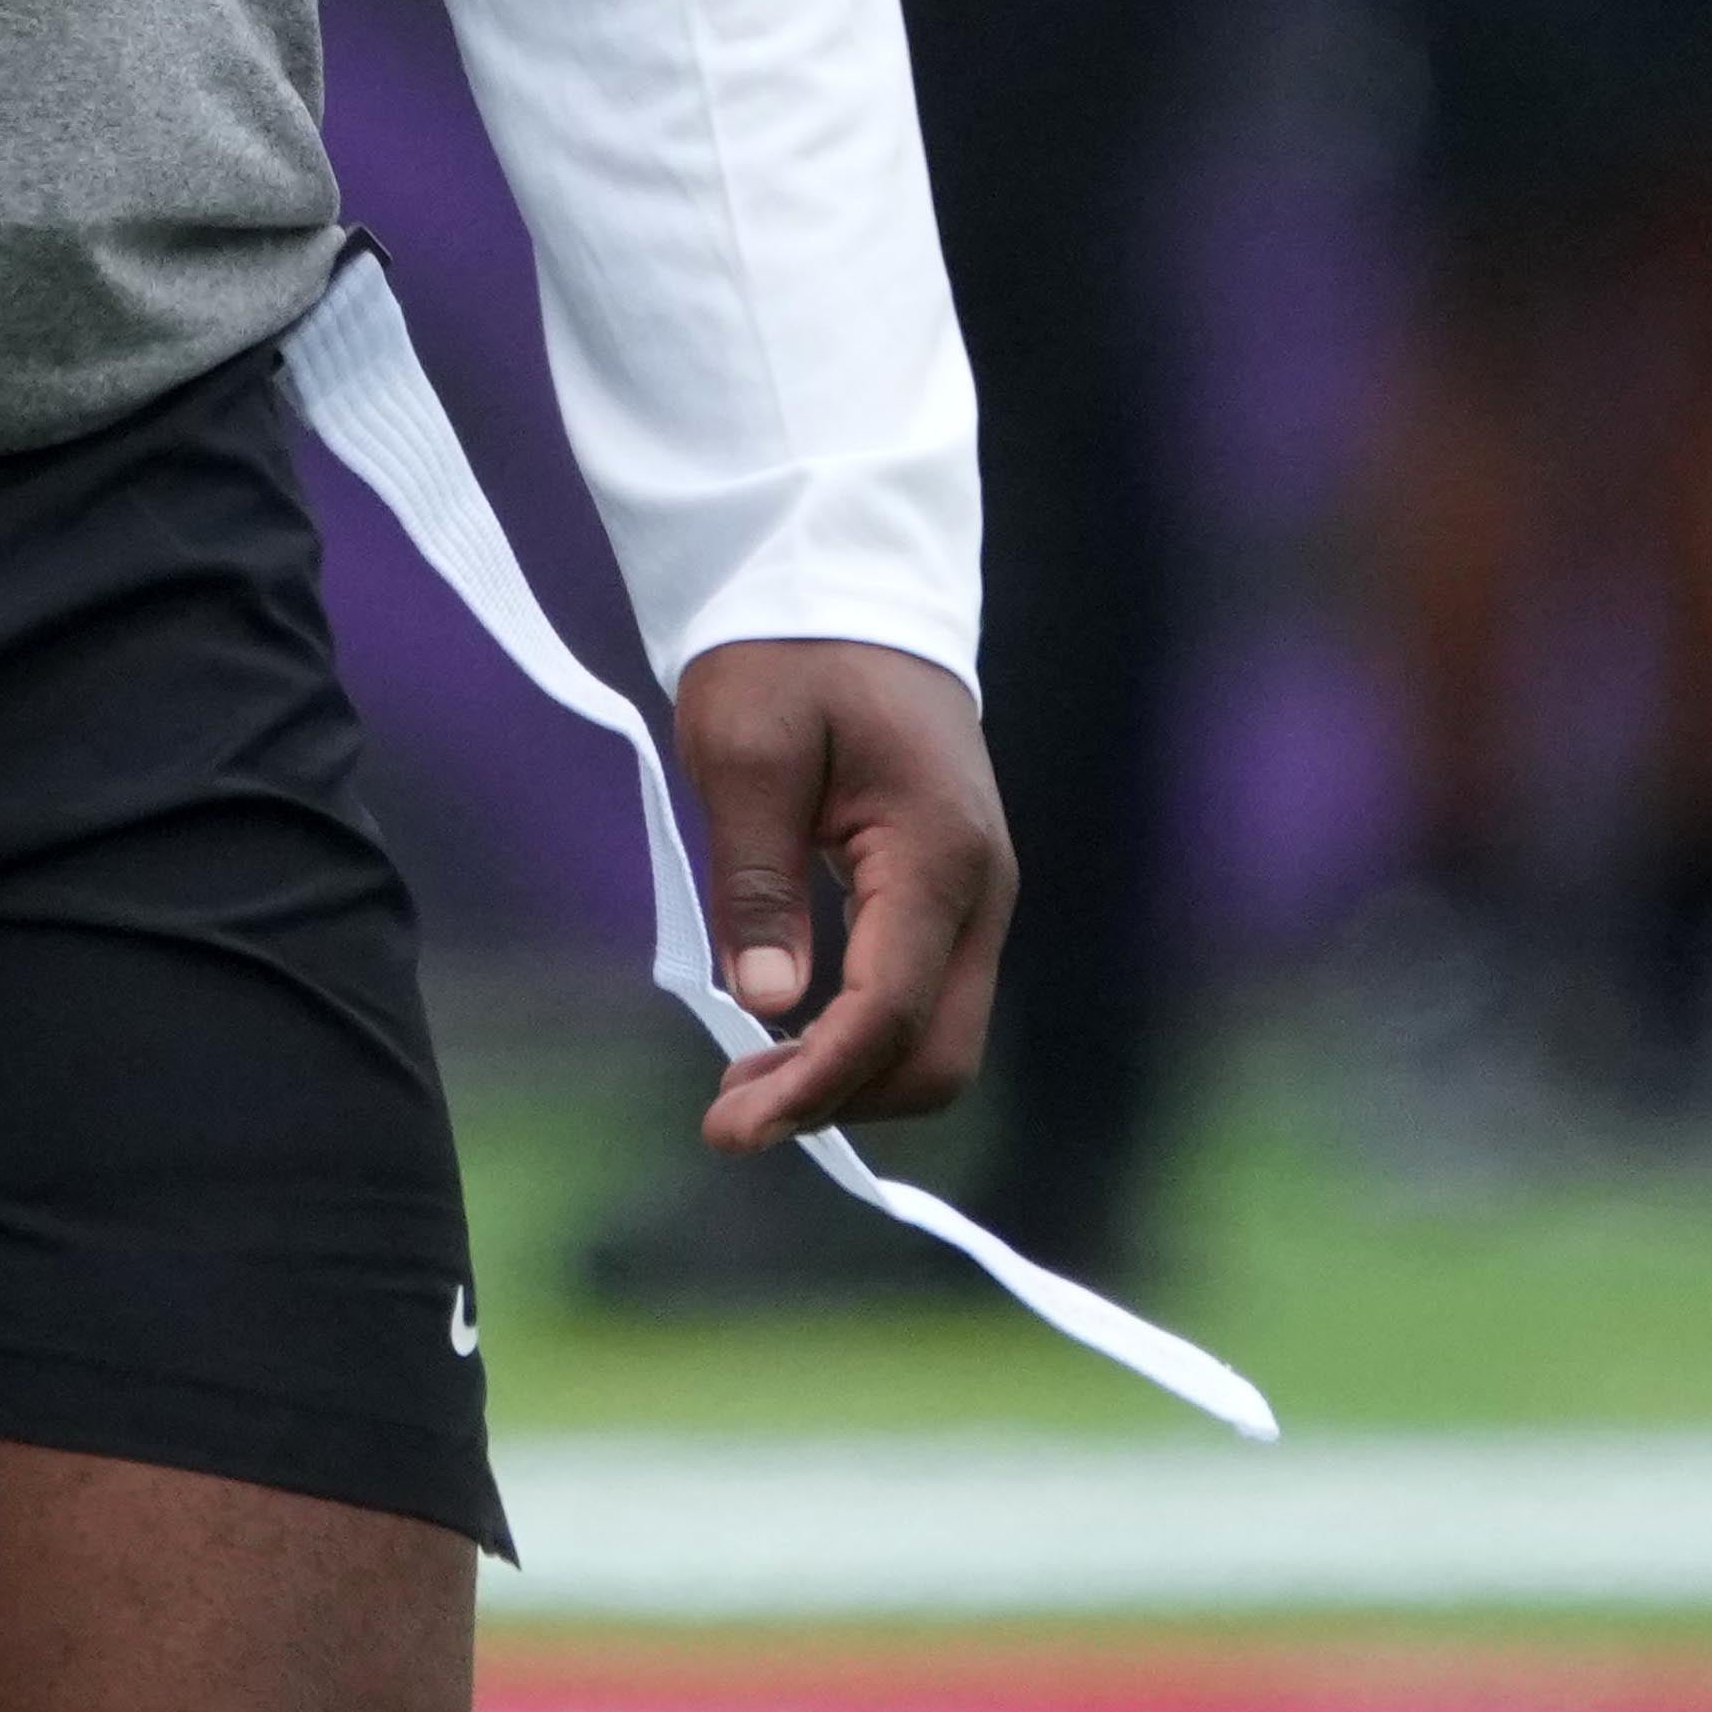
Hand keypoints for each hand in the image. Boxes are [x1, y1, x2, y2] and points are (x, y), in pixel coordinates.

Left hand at [669, 635, 1010, 1150]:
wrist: (848, 584)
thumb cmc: (789, 654)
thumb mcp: (747, 752)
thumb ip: (758, 881)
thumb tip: (766, 1003)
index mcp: (938, 854)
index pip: (887, 1015)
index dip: (812, 1086)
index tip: (730, 1128)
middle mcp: (981, 889)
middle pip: (935, 1055)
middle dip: (837, 1100)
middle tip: (729, 1113)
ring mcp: (977, 895)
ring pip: (935, 1037)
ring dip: (848, 1077)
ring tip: (746, 1084)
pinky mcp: (953, 893)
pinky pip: (924, 998)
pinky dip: (861, 1038)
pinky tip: (788, 1036)